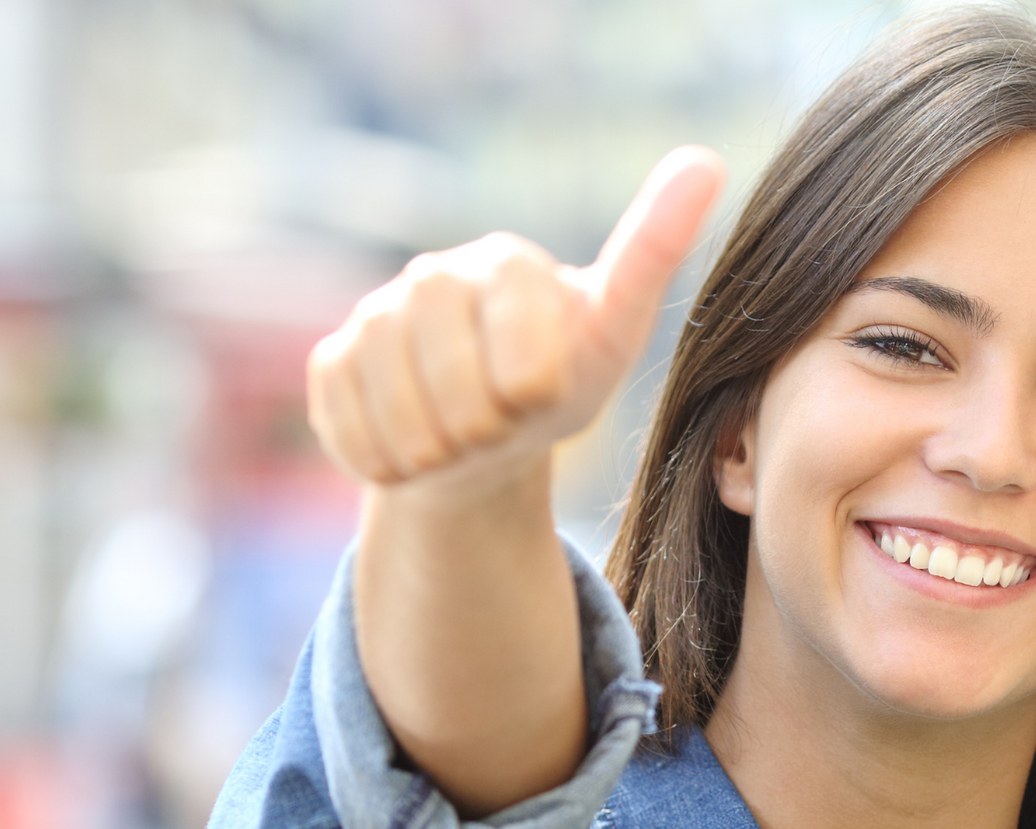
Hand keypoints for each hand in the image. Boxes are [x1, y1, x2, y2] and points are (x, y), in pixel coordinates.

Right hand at [307, 146, 726, 491]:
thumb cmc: (559, 383)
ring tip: (464, 437)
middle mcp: (434, 276)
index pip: (522, 357)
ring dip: (441, 452)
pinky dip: (392, 462)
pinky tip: (415, 445)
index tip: (541, 392)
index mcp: (508, 263)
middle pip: (457, 390)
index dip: (532, 393)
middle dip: (487, 428)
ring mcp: (374, 316)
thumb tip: (704, 158)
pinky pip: (353, 435)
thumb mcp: (614, 334)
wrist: (483, 438)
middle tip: (504, 424)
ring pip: (401, 419)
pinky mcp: (330, 361)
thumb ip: (651, 254)